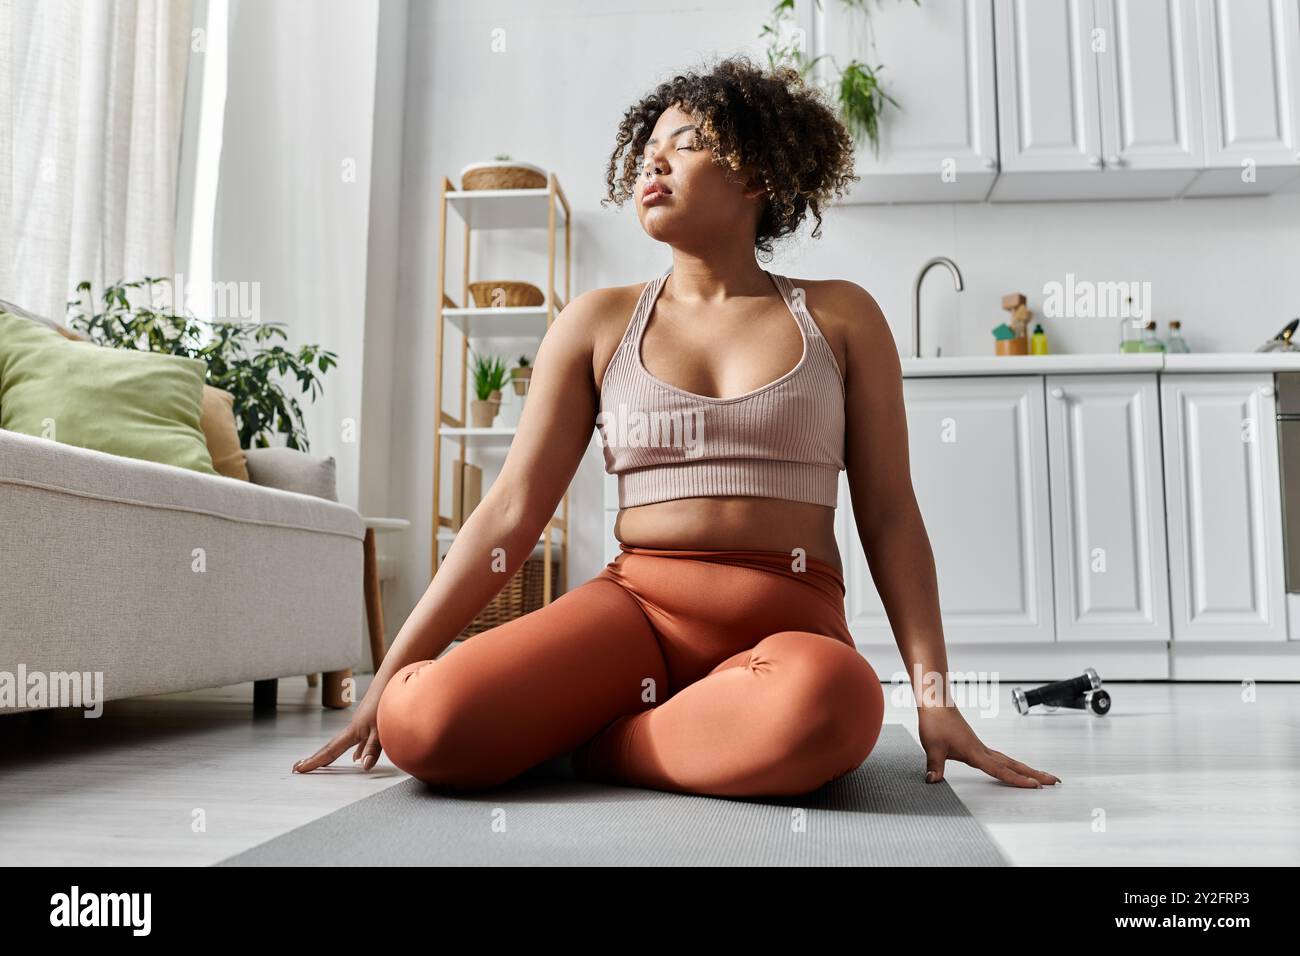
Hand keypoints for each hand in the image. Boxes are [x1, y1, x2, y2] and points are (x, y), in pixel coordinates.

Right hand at [292, 683, 383, 773]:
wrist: (392, 677)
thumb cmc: (387, 701)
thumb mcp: (381, 728)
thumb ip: (372, 748)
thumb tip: (364, 766)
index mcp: (353, 731)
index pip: (330, 750)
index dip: (316, 761)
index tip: (300, 769)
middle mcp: (354, 727)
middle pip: (331, 747)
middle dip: (317, 758)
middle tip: (300, 766)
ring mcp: (361, 724)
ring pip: (343, 744)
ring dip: (332, 754)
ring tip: (323, 763)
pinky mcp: (369, 721)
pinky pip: (356, 741)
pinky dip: (353, 750)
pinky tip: (356, 756)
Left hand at [917, 705, 1059, 787]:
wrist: (935, 703)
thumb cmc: (935, 722)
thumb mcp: (932, 747)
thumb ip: (935, 766)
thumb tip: (933, 781)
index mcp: (975, 752)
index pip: (1001, 770)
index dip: (1018, 780)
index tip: (1036, 786)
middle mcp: (982, 749)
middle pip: (1013, 764)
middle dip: (1034, 774)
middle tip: (1054, 781)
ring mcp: (980, 746)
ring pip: (1008, 760)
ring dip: (1025, 769)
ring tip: (1041, 776)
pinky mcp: (975, 744)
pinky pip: (999, 757)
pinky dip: (1010, 765)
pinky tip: (1011, 768)